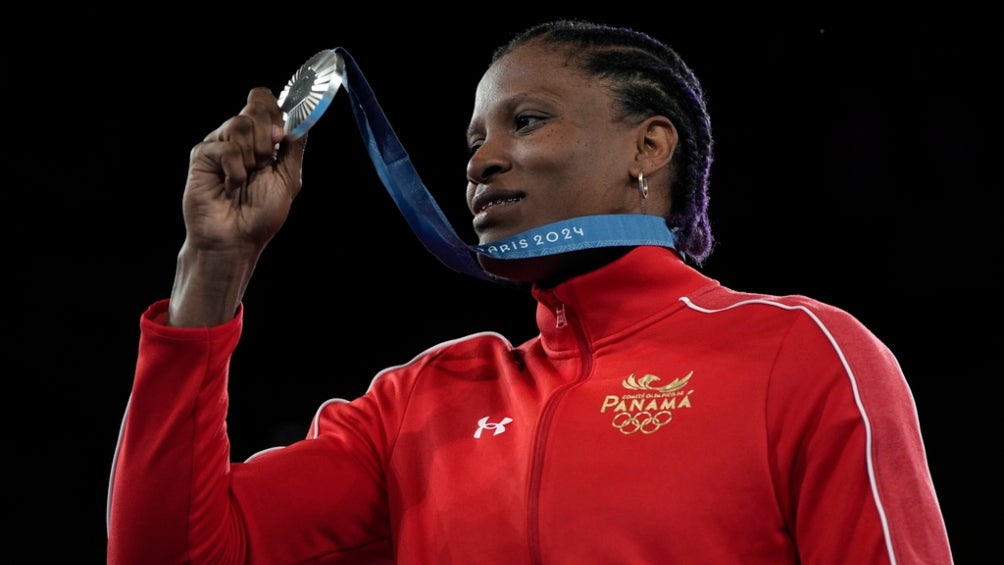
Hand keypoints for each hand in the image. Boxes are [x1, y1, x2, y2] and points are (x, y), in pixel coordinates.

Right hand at [183, 87, 306, 255]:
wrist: (236, 239)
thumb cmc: (260, 214)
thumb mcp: (288, 178)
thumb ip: (294, 147)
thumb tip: (299, 118)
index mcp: (261, 139)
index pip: (265, 101)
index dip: (276, 111)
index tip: (281, 137)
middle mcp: (239, 137)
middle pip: (256, 106)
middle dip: (268, 137)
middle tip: (263, 164)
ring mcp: (219, 143)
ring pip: (241, 124)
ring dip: (252, 156)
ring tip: (246, 179)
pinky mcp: (202, 155)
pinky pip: (227, 148)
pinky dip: (236, 171)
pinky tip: (230, 186)